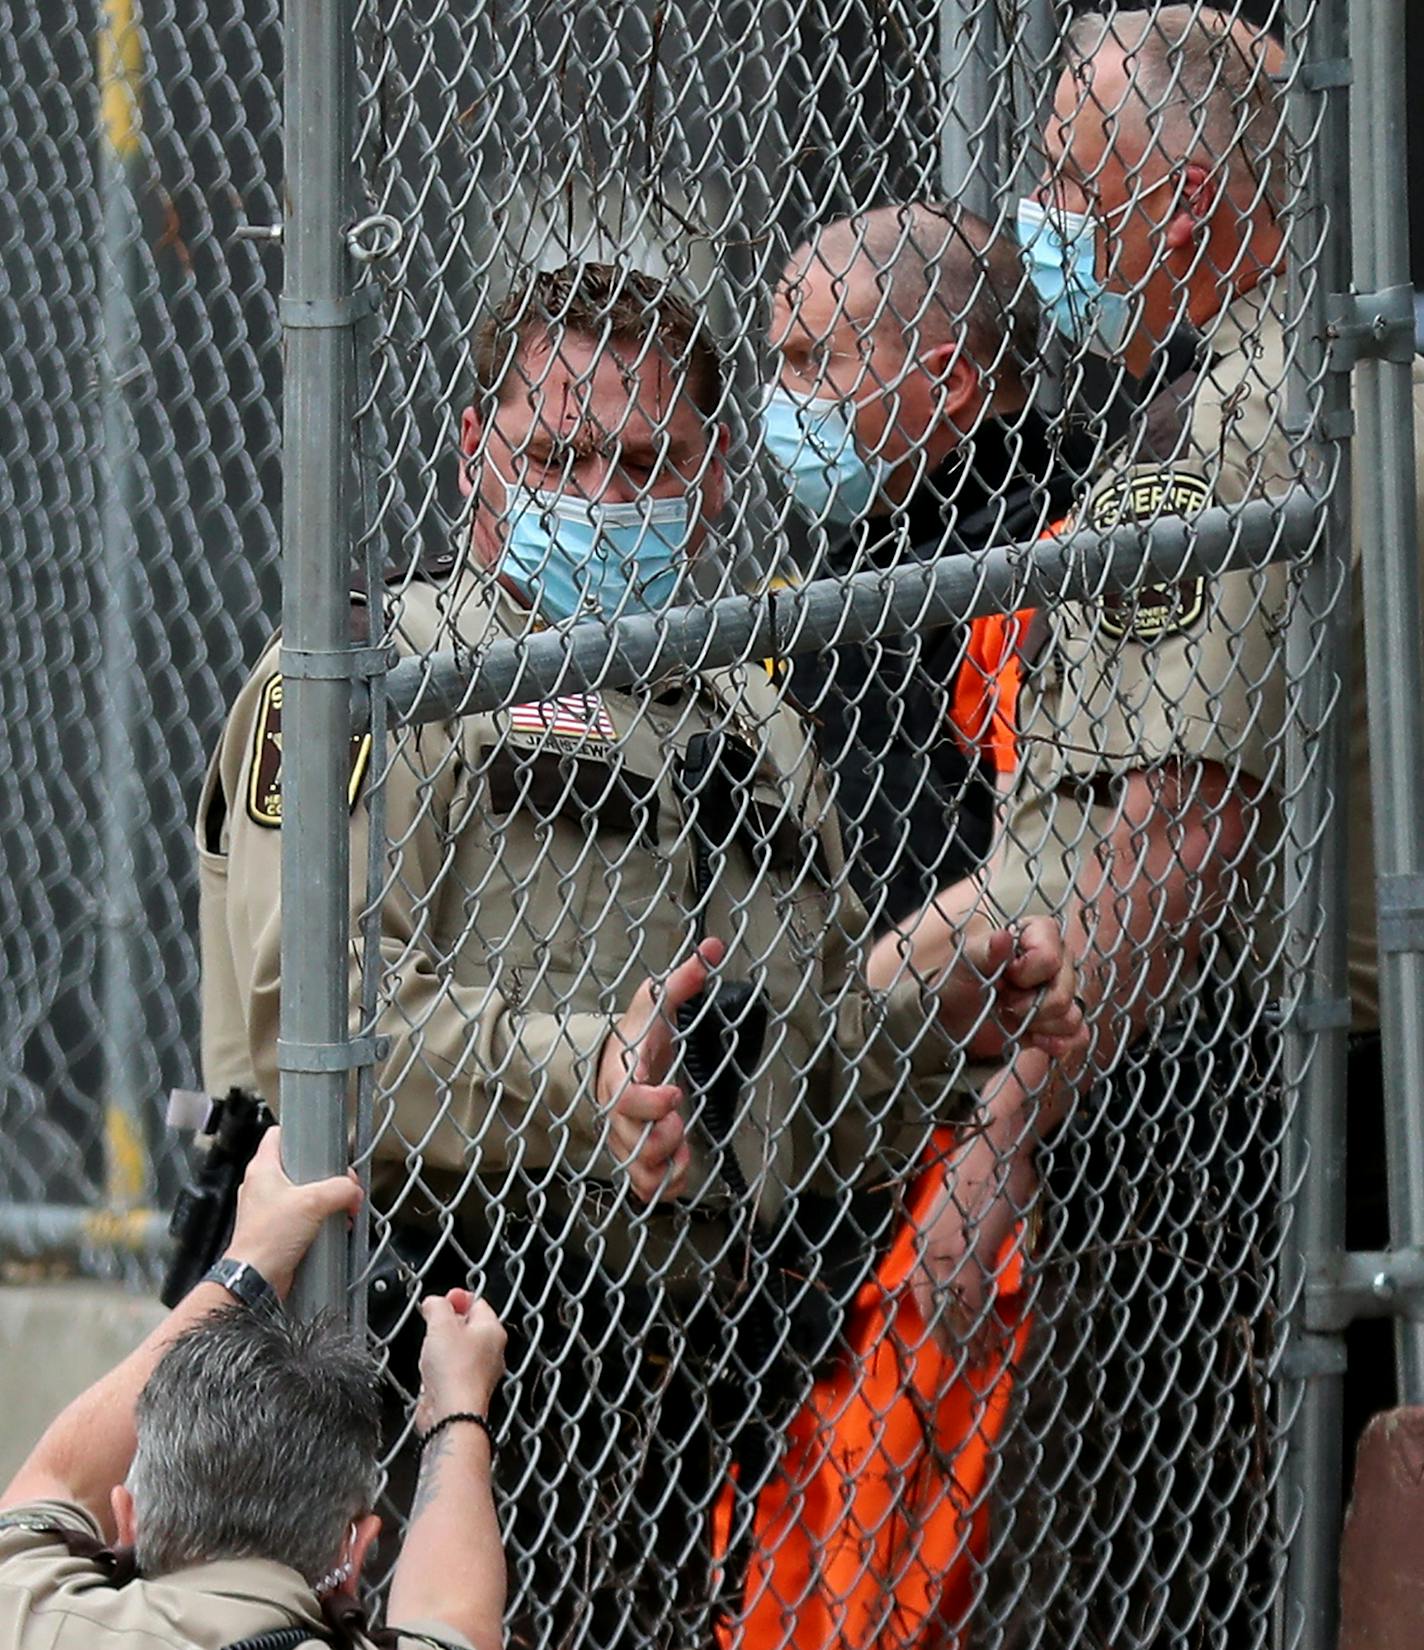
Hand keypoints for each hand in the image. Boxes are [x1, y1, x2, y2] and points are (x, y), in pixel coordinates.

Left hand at [222, 1128, 362, 1299]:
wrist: (256, 1280)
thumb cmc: (268, 1239)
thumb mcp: (313, 1202)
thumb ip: (340, 1189)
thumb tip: (354, 1190)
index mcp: (263, 1169)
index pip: (277, 1135)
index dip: (299, 1132)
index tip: (320, 1139)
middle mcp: (262, 1186)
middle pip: (298, 1165)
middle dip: (326, 1174)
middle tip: (342, 1182)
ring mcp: (269, 1209)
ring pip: (304, 1192)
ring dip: (326, 1199)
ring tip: (341, 1206)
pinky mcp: (277, 1230)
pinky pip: (303, 1216)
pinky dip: (320, 1218)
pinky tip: (334, 1226)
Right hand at [414, 1289, 506, 1430]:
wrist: (451, 1413)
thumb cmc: (454, 1371)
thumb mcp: (440, 1325)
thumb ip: (437, 1306)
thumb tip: (433, 1302)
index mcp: (493, 1330)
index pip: (477, 1303)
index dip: (457, 1299)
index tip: (441, 1301)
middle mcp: (492, 1351)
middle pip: (467, 1326)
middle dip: (446, 1324)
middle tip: (432, 1324)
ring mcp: (480, 1373)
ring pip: (457, 1350)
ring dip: (439, 1348)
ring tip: (430, 1352)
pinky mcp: (465, 1390)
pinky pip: (450, 1371)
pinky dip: (438, 1369)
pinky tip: (430, 1373)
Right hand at [597, 937, 724, 1203]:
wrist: (612, 1060)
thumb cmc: (638, 1033)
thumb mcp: (655, 1003)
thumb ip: (683, 980)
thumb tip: (714, 946)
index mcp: (620, 1073)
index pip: (625, 1095)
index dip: (649, 1102)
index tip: (676, 1094)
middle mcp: (617, 1111)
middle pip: (628, 1139)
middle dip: (658, 1138)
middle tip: (682, 1123)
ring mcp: (624, 1136)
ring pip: (635, 1168)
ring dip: (662, 1166)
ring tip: (685, 1151)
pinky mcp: (634, 1156)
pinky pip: (642, 1186)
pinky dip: (663, 1187)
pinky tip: (683, 1171)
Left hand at [873, 905, 1085, 1061]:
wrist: (955, 1019)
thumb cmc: (959, 982)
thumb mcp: (965, 964)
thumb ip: (985, 951)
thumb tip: (1004, 937)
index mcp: (1037, 934)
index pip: (1051, 956)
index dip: (1027, 974)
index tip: (1005, 978)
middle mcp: (1058, 960)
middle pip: (1064, 991)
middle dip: (1029, 1006)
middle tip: (1004, 1002)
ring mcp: (1063, 991)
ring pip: (1071, 1016)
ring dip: (1038, 1024)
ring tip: (1013, 1017)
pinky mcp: (1064, 1022)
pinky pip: (1079, 1035)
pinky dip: (1056, 1043)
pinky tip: (1034, 1040)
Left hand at [911, 1128, 1037, 1362]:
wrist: (998, 1144)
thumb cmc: (990, 1168)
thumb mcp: (969, 1208)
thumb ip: (967, 1238)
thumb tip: (976, 1258)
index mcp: (927, 1234)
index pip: (922, 1289)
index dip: (934, 1318)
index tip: (945, 1339)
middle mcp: (929, 1245)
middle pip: (932, 1306)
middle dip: (947, 1336)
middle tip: (960, 1361)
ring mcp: (949, 1251)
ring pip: (953, 1309)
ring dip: (968, 1337)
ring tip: (981, 1360)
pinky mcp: (972, 1254)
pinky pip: (973, 1302)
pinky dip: (984, 1326)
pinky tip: (994, 1341)